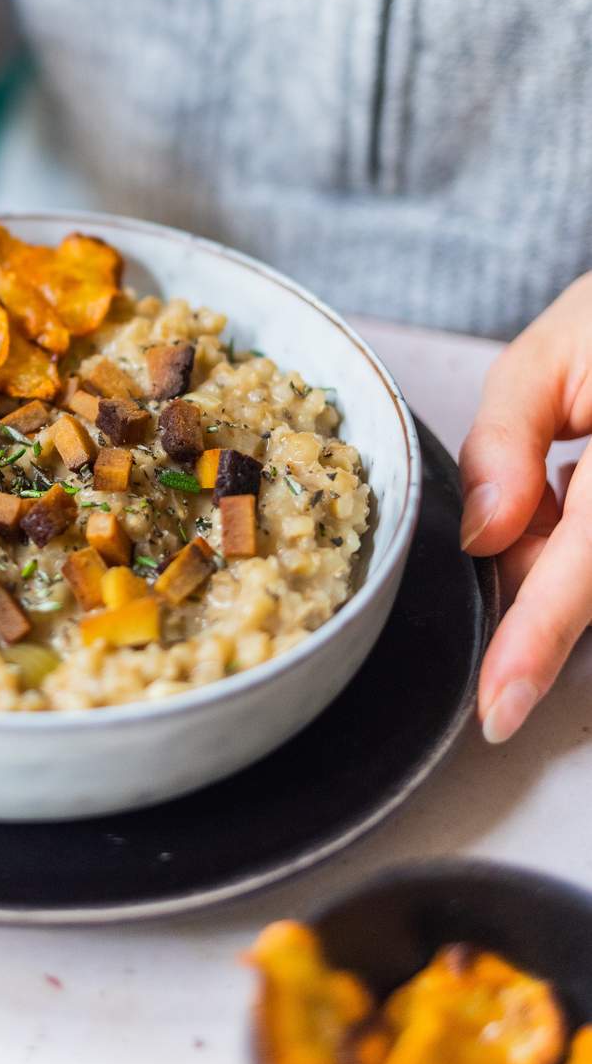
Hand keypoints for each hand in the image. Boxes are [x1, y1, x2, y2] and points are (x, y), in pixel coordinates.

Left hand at [460, 273, 591, 741]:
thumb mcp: (552, 352)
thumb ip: (505, 442)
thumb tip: (483, 538)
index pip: (586, 565)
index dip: (538, 641)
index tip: (499, 711)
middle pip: (587, 581)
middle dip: (538, 561)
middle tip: (547, 480)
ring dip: (566, 549)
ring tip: (580, 469)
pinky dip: (584, 533)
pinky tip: (590, 485)